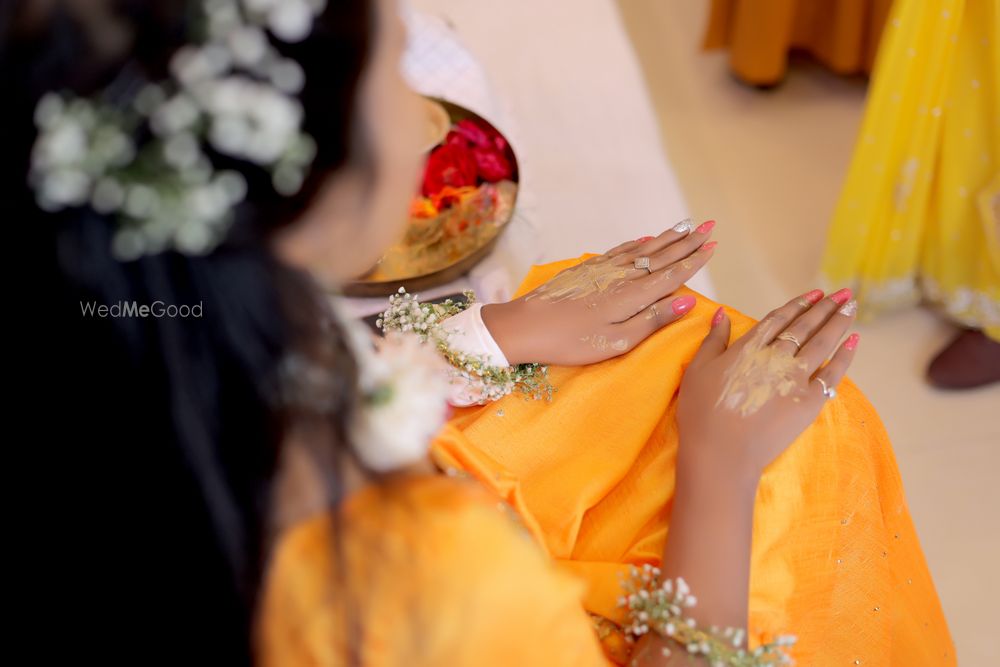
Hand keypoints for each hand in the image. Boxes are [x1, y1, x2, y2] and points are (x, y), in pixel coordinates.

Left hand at [481, 220, 716, 364]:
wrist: (524, 326)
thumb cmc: (570, 341)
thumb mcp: (616, 341)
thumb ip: (653, 320)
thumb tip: (687, 300)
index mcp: (633, 295)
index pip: (673, 273)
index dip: (695, 260)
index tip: (714, 245)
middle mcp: (622, 276)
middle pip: (662, 255)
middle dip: (688, 241)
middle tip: (710, 225)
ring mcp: (603, 269)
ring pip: (643, 248)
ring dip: (667, 237)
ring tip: (685, 226)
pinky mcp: (587, 269)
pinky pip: (621, 250)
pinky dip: (637, 242)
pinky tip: (644, 238)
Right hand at [676, 288, 859, 486]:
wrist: (721, 452)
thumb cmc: (701, 412)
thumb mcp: (697, 370)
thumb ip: (713, 340)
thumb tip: (722, 312)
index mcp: (749, 347)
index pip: (779, 319)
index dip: (799, 304)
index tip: (815, 293)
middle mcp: (776, 357)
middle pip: (806, 326)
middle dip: (825, 307)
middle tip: (843, 293)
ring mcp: (795, 378)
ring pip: (823, 343)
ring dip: (839, 322)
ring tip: (851, 306)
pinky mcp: (809, 401)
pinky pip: (833, 373)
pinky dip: (845, 356)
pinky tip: (854, 340)